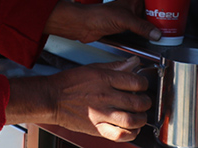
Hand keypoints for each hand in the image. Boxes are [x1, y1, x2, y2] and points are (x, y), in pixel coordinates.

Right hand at [7, 58, 150, 141]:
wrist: (51, 98)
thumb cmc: (69, 83)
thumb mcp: (93, 68)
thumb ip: (115, 66)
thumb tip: (133, 62)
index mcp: (105, 79)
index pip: (136, 82)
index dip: (144, 84)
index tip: (142, 86)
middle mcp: (105, 96)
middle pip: (137, 102)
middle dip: (146, 102)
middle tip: (144, 102)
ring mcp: (101, 114)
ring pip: (132, 120)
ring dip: (141, 119)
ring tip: (140, 116)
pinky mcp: (96, 128)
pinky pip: (119, 135)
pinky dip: (130, 134)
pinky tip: (132, 130)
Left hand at [45, 0, 161, 43]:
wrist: (83, 25)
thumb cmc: (98, 15)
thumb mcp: (124, 20)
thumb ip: (141, 27)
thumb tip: (157, 33)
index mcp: (132, 0)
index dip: (162, 2)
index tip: (172, 10)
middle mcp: (131, 8)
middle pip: (151, 11)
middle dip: (161, 18)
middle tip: (171, 24)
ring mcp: (127, 19)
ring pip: (145, 22)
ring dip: (153, 28)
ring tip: (163, 33)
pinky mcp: (123, 29)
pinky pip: (139, 31)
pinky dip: (145, 35)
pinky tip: (150, 40)